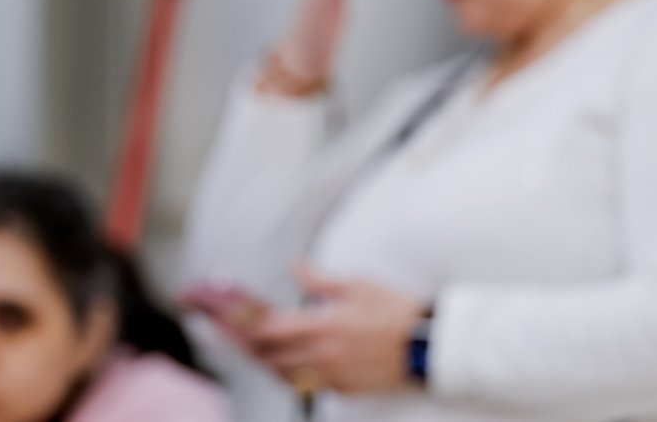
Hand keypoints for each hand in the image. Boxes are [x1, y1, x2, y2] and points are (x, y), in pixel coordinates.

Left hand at [244, 265, 425, 394]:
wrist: (425, 343)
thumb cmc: (394, 312)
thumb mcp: (357, 285)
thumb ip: (320, 280)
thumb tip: (297, 267)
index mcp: (323, 325)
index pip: (270, 329)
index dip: (246, 323)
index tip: (231, 316)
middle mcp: (322, 355)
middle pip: (271, 356)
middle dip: (250, 346)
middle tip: (237, 335)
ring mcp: (333, 375)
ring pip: (286, 376)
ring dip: (269, 363)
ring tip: (258, 352)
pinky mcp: (345, 389)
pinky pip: (309, 386)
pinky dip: (294, 377)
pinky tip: (290, 367)